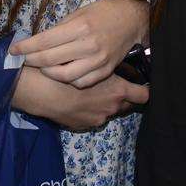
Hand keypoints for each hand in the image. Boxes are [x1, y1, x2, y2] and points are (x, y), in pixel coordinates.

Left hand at [10, 0, 149, 88]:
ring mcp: (98, 60)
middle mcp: (88, 45)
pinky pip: (81, 82)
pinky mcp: (105, 71)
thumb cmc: (104, 12)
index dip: (25, 47)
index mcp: (79, 27)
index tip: (13, 50)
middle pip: (50, 59)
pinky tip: (62, 73)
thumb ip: (61, 28)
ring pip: (64, 76)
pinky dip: (67, 80)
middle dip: (31, 60)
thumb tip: (40, 40)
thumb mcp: (80, 12)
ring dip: (47, 73)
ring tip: (42, 67)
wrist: (133, 20)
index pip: (44, 41)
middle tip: (23, 59)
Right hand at [12, 66, 148, 131]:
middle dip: (122, 96)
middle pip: (127, 105)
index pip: (143, 95)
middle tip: (112, 84)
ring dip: (104, 103)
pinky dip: (89, 110)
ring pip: (108, 111)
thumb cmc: (67, 69)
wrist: (42, 91)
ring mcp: (98, 119)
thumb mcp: (90, 61)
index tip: (140, 84)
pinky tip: (78, 100)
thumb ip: (106, 65)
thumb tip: (112, 59)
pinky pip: (92, 117)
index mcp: (118, 91)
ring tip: (91, 91)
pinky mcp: (83, 126)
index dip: (143, 90)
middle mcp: (112, 108)